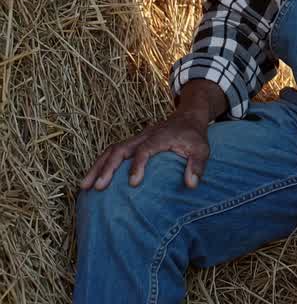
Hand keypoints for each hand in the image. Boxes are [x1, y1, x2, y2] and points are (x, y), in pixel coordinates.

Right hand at [79, 111, 210, 190]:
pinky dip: (100, 165)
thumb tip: (191, 185)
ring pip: (110, 150)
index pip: (145, 150)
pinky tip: (91, 180)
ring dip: (97, 167)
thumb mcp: (202, 149)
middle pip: (119, 149)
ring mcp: (135, 139)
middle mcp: (143, 137)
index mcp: (159, 137)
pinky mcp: (131, 143)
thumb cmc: (194, 136)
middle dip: (107, 168)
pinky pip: (111, 152)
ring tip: (84, 186)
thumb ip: (197, 166)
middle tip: (97, 187)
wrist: (187, 117)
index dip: (138, 165)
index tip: (133, 183)